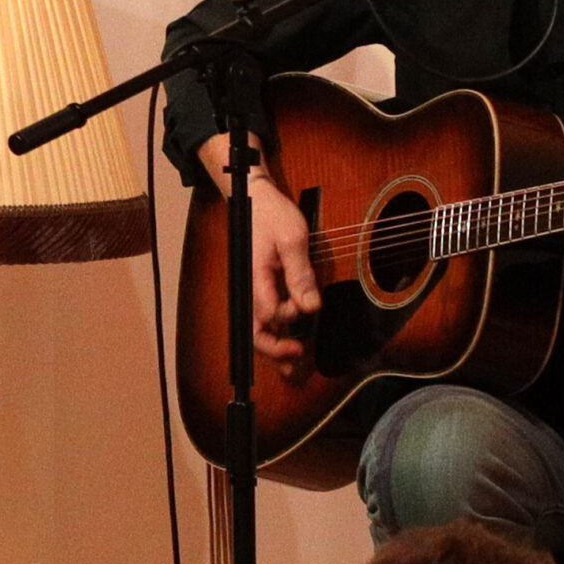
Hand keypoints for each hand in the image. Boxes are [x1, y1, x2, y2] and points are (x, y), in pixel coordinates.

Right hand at [198, 138, 320, 371]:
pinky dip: (276, 332)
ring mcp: (255, 289)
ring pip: (259, 328)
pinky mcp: (262, 287)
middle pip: (255, 330)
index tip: (309, 306)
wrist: (255, 197)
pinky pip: (265, 316)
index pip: (270, 312)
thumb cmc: (273, 215)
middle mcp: (251, 288)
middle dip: (274, 350)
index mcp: (256, 278)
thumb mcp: (292, 239)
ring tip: (293, 366)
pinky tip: (290, 341)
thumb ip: (300, 274)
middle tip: (295, 362)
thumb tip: (311, 307)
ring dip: (275, 347)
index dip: (290, 315)